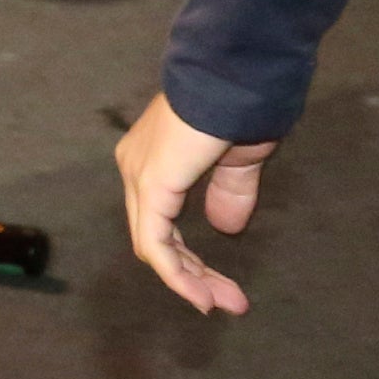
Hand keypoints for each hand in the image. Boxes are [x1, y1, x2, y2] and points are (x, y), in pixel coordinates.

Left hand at [116, 92, 276, 315]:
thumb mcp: (238, 158)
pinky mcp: (151, 184)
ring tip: (223, 304)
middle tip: (228, 302)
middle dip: (193, 274)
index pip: (161, 221)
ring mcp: (139, 175)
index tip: (223, 286)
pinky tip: (200, 293)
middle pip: (156, 238)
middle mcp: (136, 167)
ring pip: (154, 245)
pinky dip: (178, 272)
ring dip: (190, 280)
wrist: (239, 75)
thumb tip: (227, 227)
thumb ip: (228, 192)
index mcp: (153, 158)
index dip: (191, 257)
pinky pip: (156, 241)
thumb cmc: (242, 104)